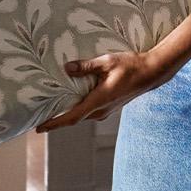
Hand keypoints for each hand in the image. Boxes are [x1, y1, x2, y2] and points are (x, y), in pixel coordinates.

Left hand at [35, 49, 176, 131]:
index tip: (38, 128)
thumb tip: (67, 68)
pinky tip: (72, 99)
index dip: (54, 123)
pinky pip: (89, 110)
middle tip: (39, 116)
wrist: (152, 72)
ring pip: (82, 115)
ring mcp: (106, 110)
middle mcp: (101, 110)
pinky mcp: (110, 106)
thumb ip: (86, 67)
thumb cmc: (132, 66)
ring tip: (52, 107)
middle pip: (74, 118)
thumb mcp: (107, 62)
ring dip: (68, 113)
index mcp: (99, 101)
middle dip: (56, 119)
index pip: (72, 117)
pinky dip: (78, 108)